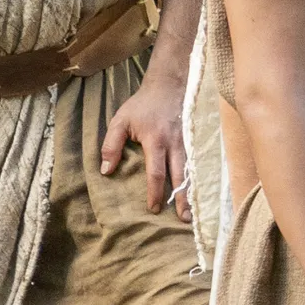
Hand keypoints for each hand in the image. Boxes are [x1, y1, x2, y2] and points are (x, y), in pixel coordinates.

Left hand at [100, 69, 190, 210]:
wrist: (168, 85)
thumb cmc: (142, 105)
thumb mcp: (120, 121)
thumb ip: (111, 145)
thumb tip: (106, 170)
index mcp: (156, 142)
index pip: (156, 172)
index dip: (155, 192)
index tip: (153, 208)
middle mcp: (175, 145)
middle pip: (180, 176)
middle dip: (182, 198)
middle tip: (184, 219)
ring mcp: (188, 143)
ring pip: (191, 172)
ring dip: (192, 192)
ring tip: (192, 212)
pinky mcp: (194, 141)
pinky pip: (196, 164)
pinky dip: (197, 180)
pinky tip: (198, 193)